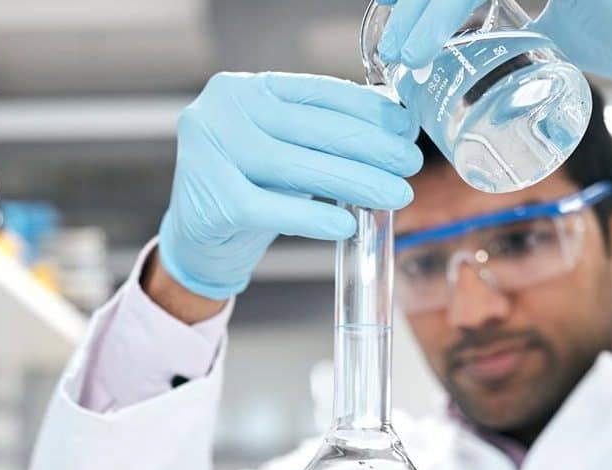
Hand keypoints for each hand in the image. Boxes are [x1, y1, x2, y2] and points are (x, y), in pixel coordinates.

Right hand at [158, 72, 422, 300]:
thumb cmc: (254, 188)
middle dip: (370, 147)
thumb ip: (328, 136)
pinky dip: (312, 217)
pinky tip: (345, 224)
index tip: (405, 128)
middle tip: (409, 164)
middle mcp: (223, 111)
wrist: (202, 239)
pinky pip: (271, 208)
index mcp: (247, 89)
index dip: (366, 110)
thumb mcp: (290, 150)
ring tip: (395, 195)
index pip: (316, 93)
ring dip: (354, 181)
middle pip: (311, 129)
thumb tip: (397, 128)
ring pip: (295, 167)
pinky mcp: (211, 199)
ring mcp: (210, 152)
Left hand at [376, 0, 611, 111]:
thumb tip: (490, 40)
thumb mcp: (569, 20)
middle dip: (415, 5)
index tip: (397, 27)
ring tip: (404, 55)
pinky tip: (429, 38)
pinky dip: (450, 8)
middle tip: (394, 51)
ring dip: (426, 11)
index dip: (427, 2)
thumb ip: (528, 15)